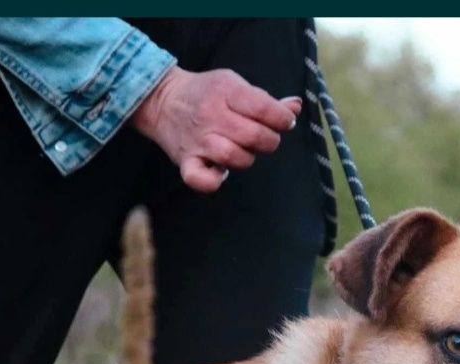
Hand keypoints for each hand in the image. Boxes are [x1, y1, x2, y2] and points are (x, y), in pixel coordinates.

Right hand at [130, 66, 301, 192]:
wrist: (163, 100)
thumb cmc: (208, 93)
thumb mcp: (236, 86)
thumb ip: (267, 100)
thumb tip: (296, 106)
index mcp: (226, 92)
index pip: (264, 109)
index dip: (283, 119)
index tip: (283, 122)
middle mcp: (211, 116)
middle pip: (254, 136)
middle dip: (269, 140)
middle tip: (264, 138)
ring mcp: (198, 140)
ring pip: (234, 157)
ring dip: (246, 157)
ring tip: (242, 149)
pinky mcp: (186, 161)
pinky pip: (200, 179)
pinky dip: (213, 181)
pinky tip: (220, 173)